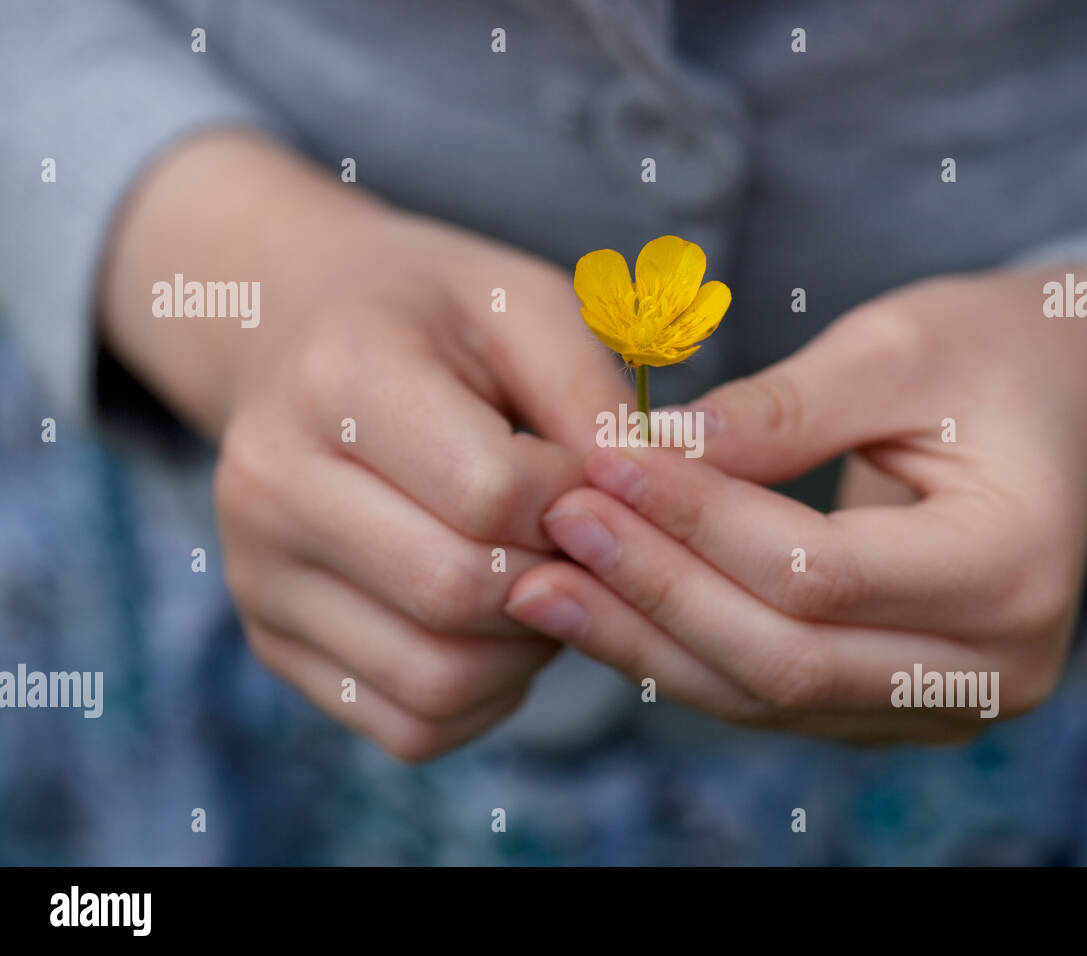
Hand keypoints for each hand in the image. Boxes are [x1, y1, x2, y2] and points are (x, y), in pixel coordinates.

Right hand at [99, 133, 630, 759]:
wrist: (301, 337)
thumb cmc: (434, 319)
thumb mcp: (525, 306)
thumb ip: (593, 397)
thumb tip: (654, 498)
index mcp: (338, 379)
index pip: (492, 494)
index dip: (580, 503)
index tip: (599, 478)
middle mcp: (270, 486)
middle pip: (460, 593)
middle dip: (559, 580)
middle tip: (585, 541)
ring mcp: (258, 576)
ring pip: (437, 679)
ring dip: (527, 650)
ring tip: (545, 578)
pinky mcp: (275, 642)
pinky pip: (410, 724)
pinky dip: (484, 697)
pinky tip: (501, 627)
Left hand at [504, 266, 1086, 741]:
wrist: (1068, 399)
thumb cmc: (991, 353)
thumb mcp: (894, 349)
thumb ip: (779, 413)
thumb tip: (649, 456)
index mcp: (1012, 566)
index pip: (816, 572)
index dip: (695, 523)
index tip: (601, 464)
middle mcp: (992, 665)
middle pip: (784, 658)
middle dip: (654, 594)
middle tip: (552, 530)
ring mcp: (948, 701)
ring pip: (765, 695)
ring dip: (647, 641)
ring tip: (543, 582)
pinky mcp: (897, 702)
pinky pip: (772, 695)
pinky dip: (684, 654)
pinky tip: (606, 609)